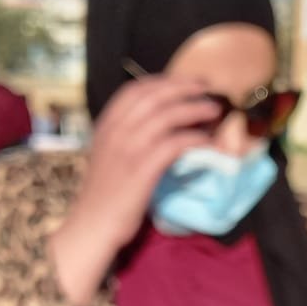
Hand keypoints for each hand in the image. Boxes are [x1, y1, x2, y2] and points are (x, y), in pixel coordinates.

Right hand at [49, 76, 219, 305]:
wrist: (93, 224)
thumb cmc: (104, 193)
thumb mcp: (109, 154)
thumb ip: (126, 134)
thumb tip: (159, 121)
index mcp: (106, 124)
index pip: (135, 89)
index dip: (164, 81)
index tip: (186, 82)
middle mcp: (115, 131)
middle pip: (155, 96)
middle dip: (185, 88)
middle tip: (207, 88)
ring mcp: (128, 149)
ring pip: (167, 115)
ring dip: (195, 109)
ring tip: (214, 110)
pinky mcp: (142, 169)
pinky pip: (175, 143)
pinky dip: (195, 138)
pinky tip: (207, 140)